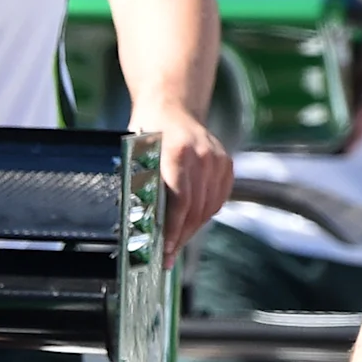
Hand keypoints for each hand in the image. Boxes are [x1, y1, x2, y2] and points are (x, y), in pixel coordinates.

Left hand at [144, 113, 234, 241]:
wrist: (172, 107)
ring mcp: (217, 160)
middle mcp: (203, 156)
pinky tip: (190, 222)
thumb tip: (141, 224)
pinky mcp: (226, 164)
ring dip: (192, 228)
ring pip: (208, 207)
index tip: (166, 248)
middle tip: (169, 254)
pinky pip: (217, 199)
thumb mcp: (136, 155)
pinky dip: (204, 214)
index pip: (181, 201)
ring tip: (177, 241)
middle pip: (196, 208)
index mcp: (178, 152)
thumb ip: (141, 185)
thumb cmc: (148, 133)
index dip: (174, 229)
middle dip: (181, 235)